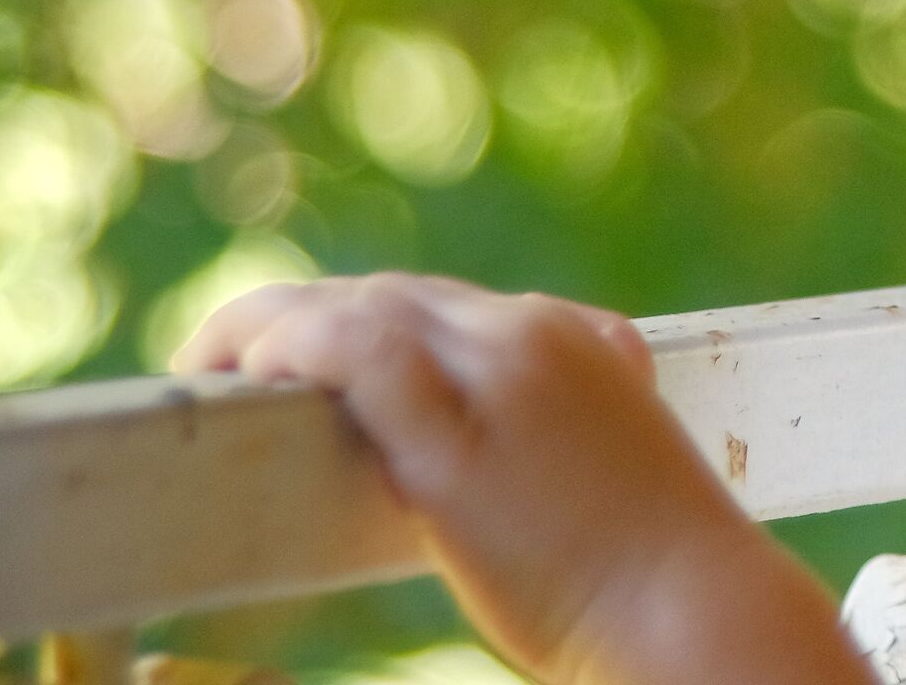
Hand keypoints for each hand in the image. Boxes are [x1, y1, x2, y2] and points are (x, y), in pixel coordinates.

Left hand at [169, 272, 866, 684]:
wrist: (696, 610)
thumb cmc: (658, 570)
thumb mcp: (609, 469)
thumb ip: (547, 433)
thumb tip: (470, 462)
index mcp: (581, 338)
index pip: (440, 303)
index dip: (355, 319)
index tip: (300, 356)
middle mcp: (537, 339)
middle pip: (392, 296)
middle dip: (299, 319)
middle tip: (228, 364)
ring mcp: (503, 382)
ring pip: (365, 308)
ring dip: (270, 325)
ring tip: (209, 370)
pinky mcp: (461, 451)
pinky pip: (360, 359)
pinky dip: (291, 349)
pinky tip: (245, 377)